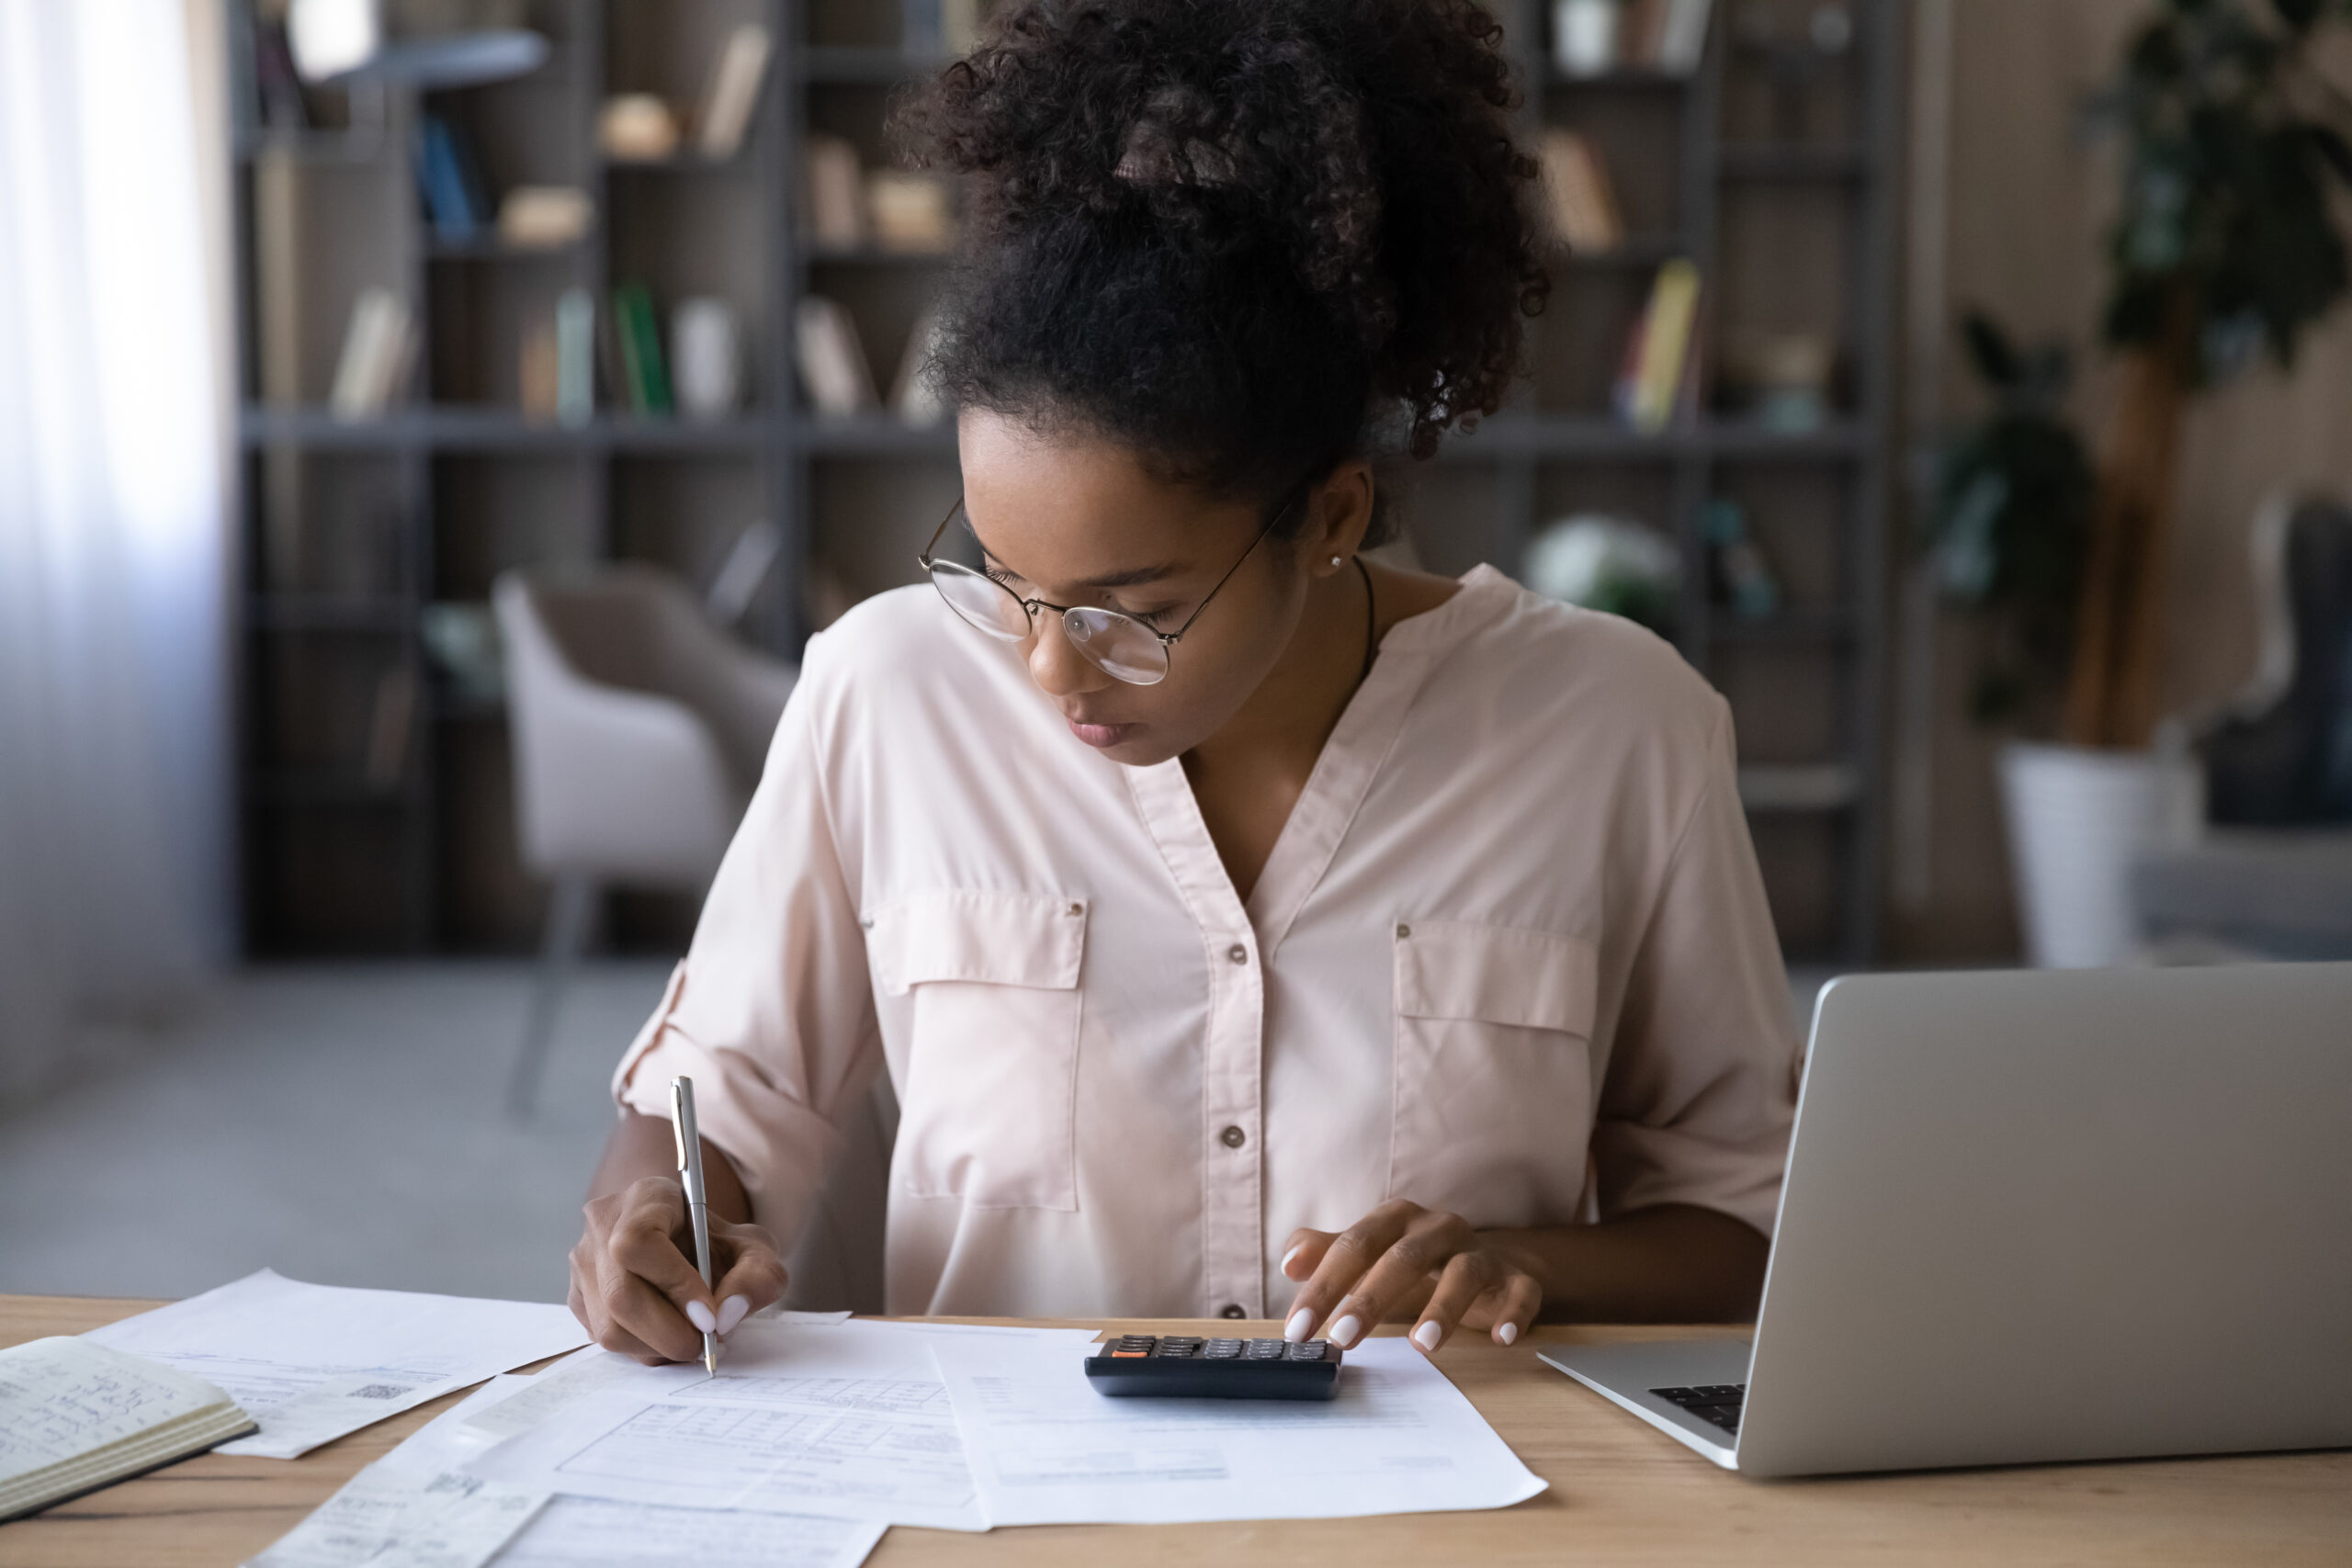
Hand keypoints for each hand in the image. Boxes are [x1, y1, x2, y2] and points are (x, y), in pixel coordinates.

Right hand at [568, 1175, 787, 1363]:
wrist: (690, 1246)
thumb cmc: (719, 1245)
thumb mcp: (755, 1251)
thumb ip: (757, 1277)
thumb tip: (726, 1316)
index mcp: (645, 1197)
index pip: (639, 1242)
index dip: (674, 1284)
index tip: (709, 1315)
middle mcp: (602, 1225)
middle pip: (620, 1294)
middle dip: (669, 1332)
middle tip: (706, 1343)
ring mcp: (583, 1263)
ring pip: (609, 1327)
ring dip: (658, 1347)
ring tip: (692, 1338)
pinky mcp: (577, 1298)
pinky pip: (603, 1340)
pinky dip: (643, 1349)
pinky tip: (668, 1335)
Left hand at [1279, 1200, 1541, 1356]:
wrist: (1487, 1261)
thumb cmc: (1415, 1262)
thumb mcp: (1368, 1255)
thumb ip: (1327, 1254)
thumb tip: (1290, 1262)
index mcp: (1398, 1220)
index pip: (1354, 1245)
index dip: (1324, 1286)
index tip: (1298, 1328)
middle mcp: (1439, 1228)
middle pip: (1404, 1257)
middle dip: (1371, 1298)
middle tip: (1343, 1338)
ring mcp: (1481, 1253)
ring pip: (1464, 1273)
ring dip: (1443, 1308)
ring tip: (1422, 1346)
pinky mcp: (1516, 1279)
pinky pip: (1520, 1292)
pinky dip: (1513, 1313)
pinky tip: (1501, 1338)